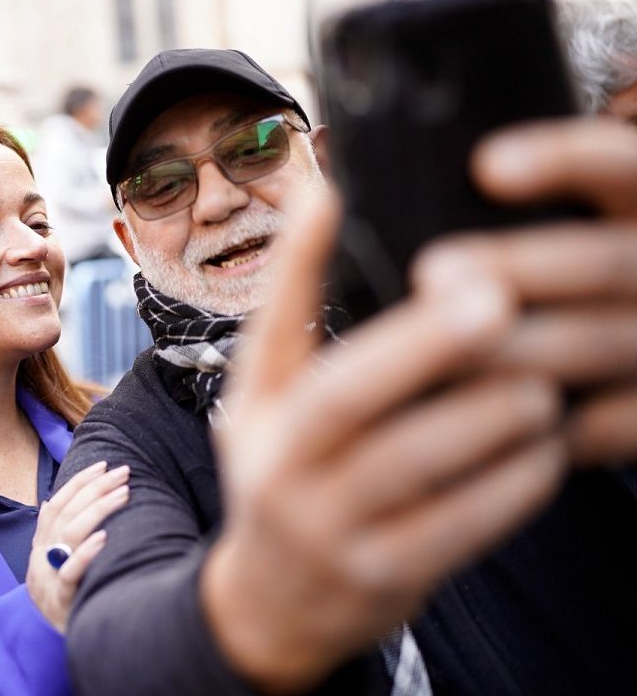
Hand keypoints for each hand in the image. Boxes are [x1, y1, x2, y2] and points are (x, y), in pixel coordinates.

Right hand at [25, 461, 129, 631]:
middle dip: (96, 489)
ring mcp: (47, 576)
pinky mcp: (59, 599)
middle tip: (123, 473)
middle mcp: (40, 556)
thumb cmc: (63, 598)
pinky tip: (104, 537)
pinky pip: (69, 572)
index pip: (57, 504)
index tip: (103, 465)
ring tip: (123, 494)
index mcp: (40, 545)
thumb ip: (54, 536)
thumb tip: (47, 503)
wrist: (51, 642)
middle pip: (67, 513)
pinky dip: (86, 553)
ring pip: (69, 534)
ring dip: (98, 510)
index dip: (78, 483)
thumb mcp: (54, 565)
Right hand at [201, 191, 565, 692]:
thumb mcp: (268, 399)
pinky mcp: (383, 578)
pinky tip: (543, 449)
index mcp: (256, 410)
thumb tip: (324, 191)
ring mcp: (327, 528)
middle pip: (346, 397)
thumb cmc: (285, 473)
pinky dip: (510, 484)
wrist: (274, 607)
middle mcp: (279, 466)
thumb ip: (295, 307)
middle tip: (497, 299)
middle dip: (423, 346)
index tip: (334, 193)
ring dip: (489, 416)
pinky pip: (457, 526)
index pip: (268, 328)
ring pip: (414, 464)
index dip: (295, 261)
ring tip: (542, 382)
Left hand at [414, 118, 636, 465]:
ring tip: (437, 358)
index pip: (615, 163)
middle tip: (430, 273)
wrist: (625, 365)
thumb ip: (487, 211)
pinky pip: (612, 420)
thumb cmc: (552, 289)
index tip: (486, 164)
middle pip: (604, 260)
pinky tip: (480, 432)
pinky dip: (549, 428)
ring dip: (518, 351)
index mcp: (634, 206)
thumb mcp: (552, 231)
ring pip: (604, 342)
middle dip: (518, 266)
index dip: (562, 158)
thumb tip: (344, 195)